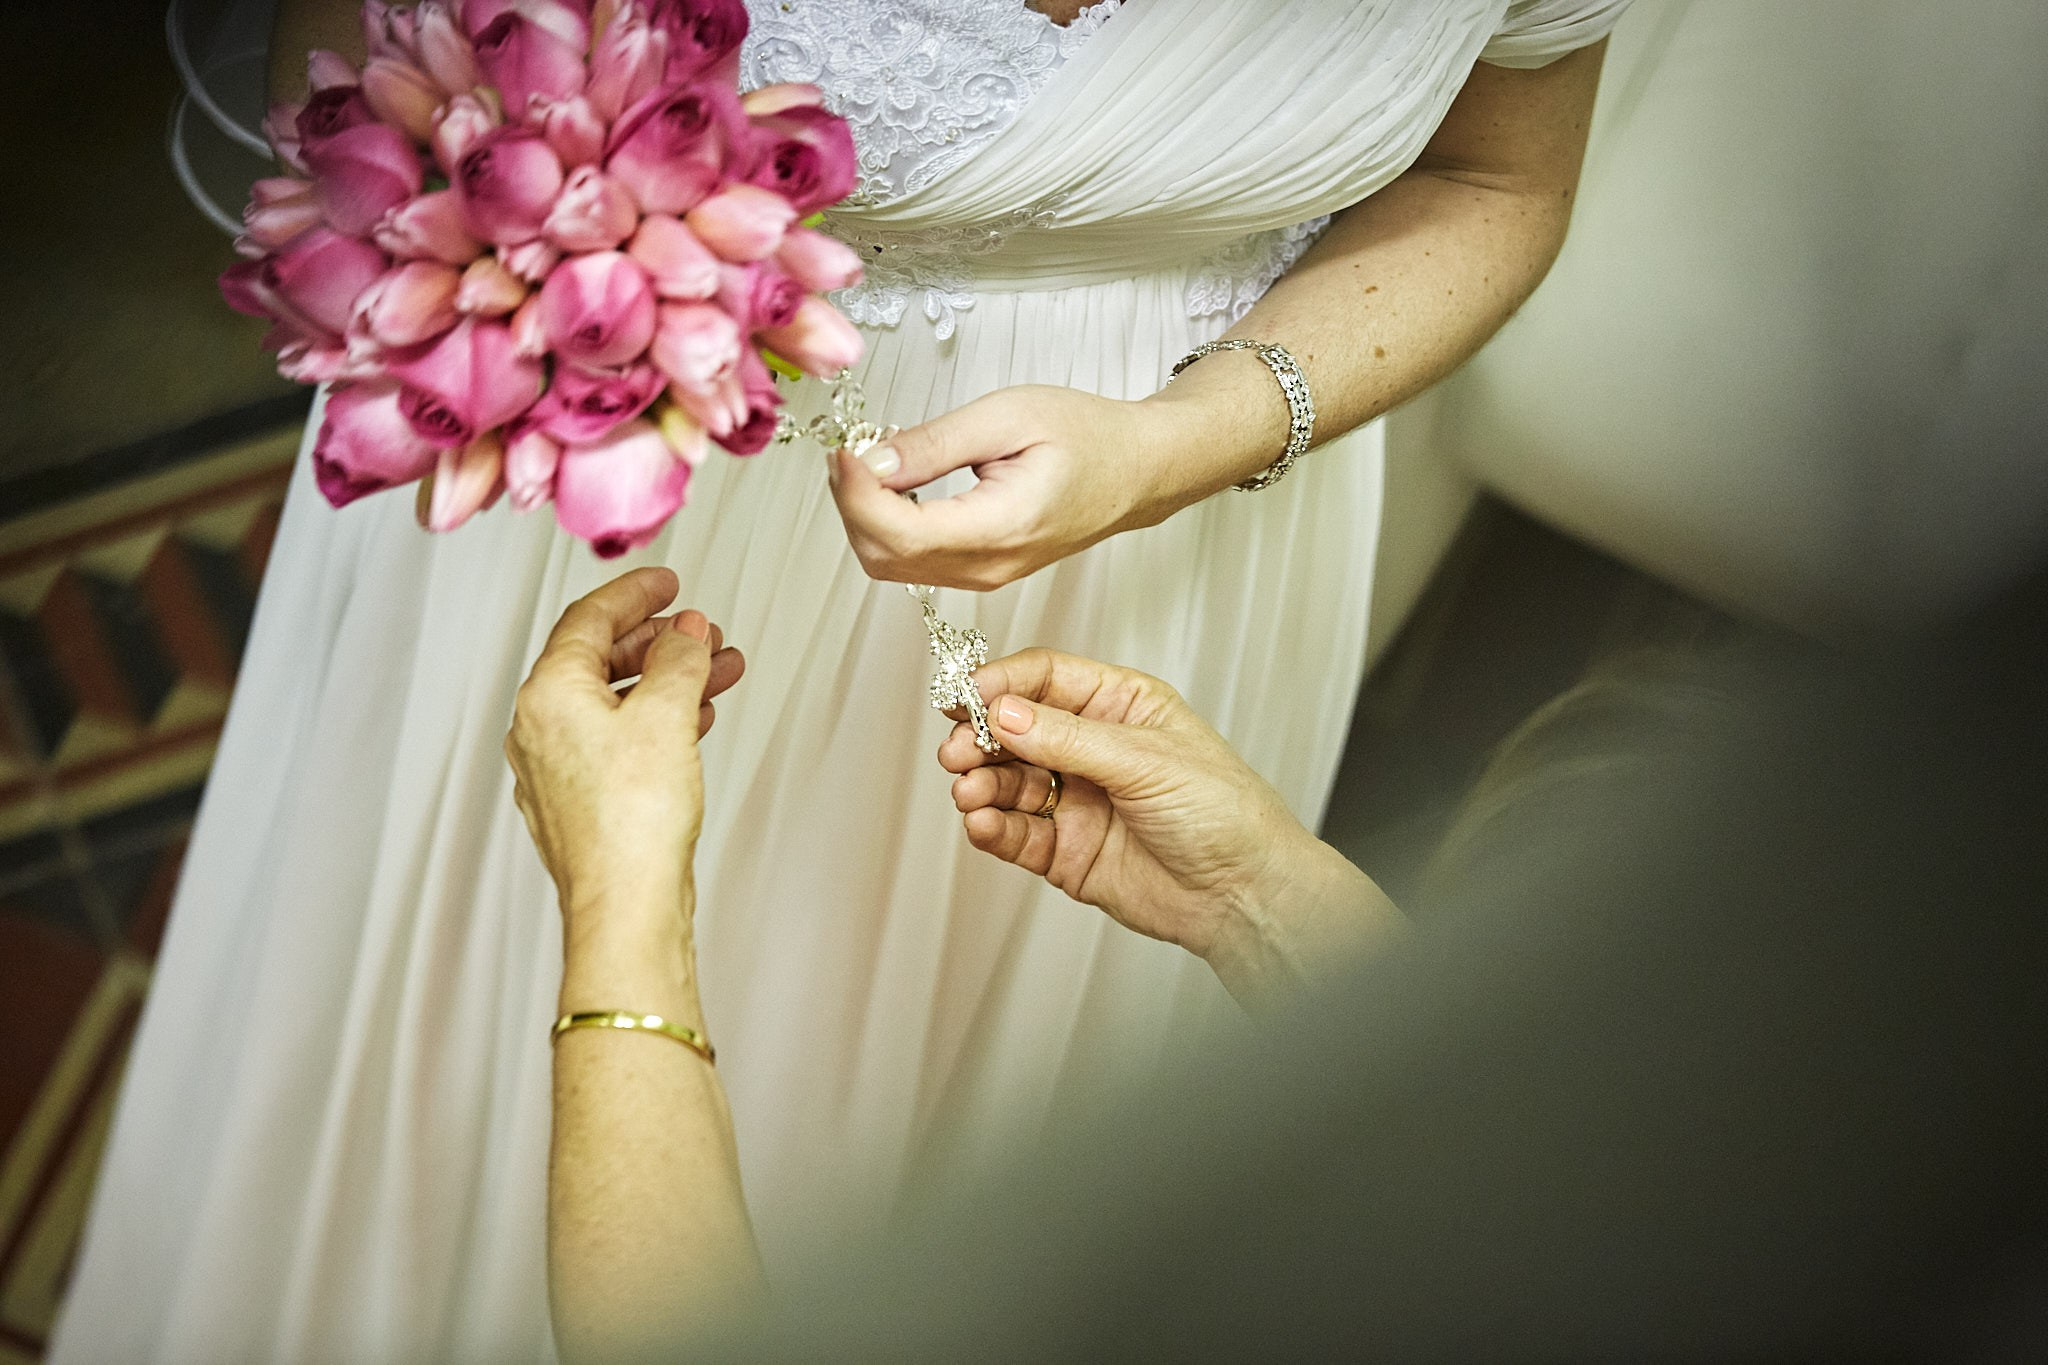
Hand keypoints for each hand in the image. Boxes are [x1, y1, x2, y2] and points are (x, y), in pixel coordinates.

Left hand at [505, 567, 745, 927]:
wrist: (627, 905)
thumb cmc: (633, 821)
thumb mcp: (667, 714)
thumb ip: (679, 659)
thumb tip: (687, 631)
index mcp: (548, 695)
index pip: (588, 619)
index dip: (634, 593)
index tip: (667, 583)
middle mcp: (540, 729)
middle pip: (599, 660)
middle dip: (659, 641)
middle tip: (702, 632)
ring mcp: (555, 769)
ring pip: (614, 702)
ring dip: (666, 681)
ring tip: (718, 672)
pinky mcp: (579, 804)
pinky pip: (616, 740)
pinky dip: (655, 720)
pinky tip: (695, 720)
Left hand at [826, 385, 1173, 590]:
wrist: (1136, 470)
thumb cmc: (1088, 438)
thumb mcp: (1007, 416)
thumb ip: (935, 443)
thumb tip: (872, 462)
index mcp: (1002, 527)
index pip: (899, 533)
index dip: (856, 494)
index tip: (844, 449)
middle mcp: (989, 566)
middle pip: (883, 556)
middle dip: (853, 503)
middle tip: (853, 448)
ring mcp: (984, 576)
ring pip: (891, 564)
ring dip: (866, 515)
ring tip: (874, 459)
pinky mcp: (980, 571)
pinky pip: (913, 562)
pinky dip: (888, 525)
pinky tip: (897, 483)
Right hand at [939, 650, 1366, 994]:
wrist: (1244, 895)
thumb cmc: (1224, 813)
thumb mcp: (1146, 760)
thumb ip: (1068, 737)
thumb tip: (1005, 713)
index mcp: (1119, 707)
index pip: (1045, 678)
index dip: (1001, 684)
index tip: (966, 697)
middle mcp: (1091, 749)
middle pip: (1015, 730)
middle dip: (980, 738)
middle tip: (958, 750)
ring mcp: (1076, 800)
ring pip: (1008, 783)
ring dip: (982, 784)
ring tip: (971, 793)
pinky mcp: (1065, 851)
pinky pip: (1015, 833)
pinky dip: (992, 827)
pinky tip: (983, 823)